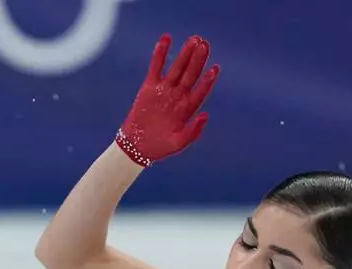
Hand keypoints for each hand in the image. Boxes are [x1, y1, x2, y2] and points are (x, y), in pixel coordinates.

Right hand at [115, 34, 219, 166]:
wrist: (137, 147)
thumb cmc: (160, 147)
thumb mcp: (178, 143)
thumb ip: (193, 132)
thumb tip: (205, 115)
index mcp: (187, 109)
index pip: (200, 91)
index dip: (207, 81)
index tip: (214, 69)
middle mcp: (178, 96)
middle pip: (190, 75)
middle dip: (198, 60)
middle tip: (205, 44)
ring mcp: (164, 90)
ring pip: (177, 68)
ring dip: (185, 54)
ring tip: (193, 39)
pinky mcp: (149, 87)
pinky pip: (155, 67)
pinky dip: (160, 53)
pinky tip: (166, 39)